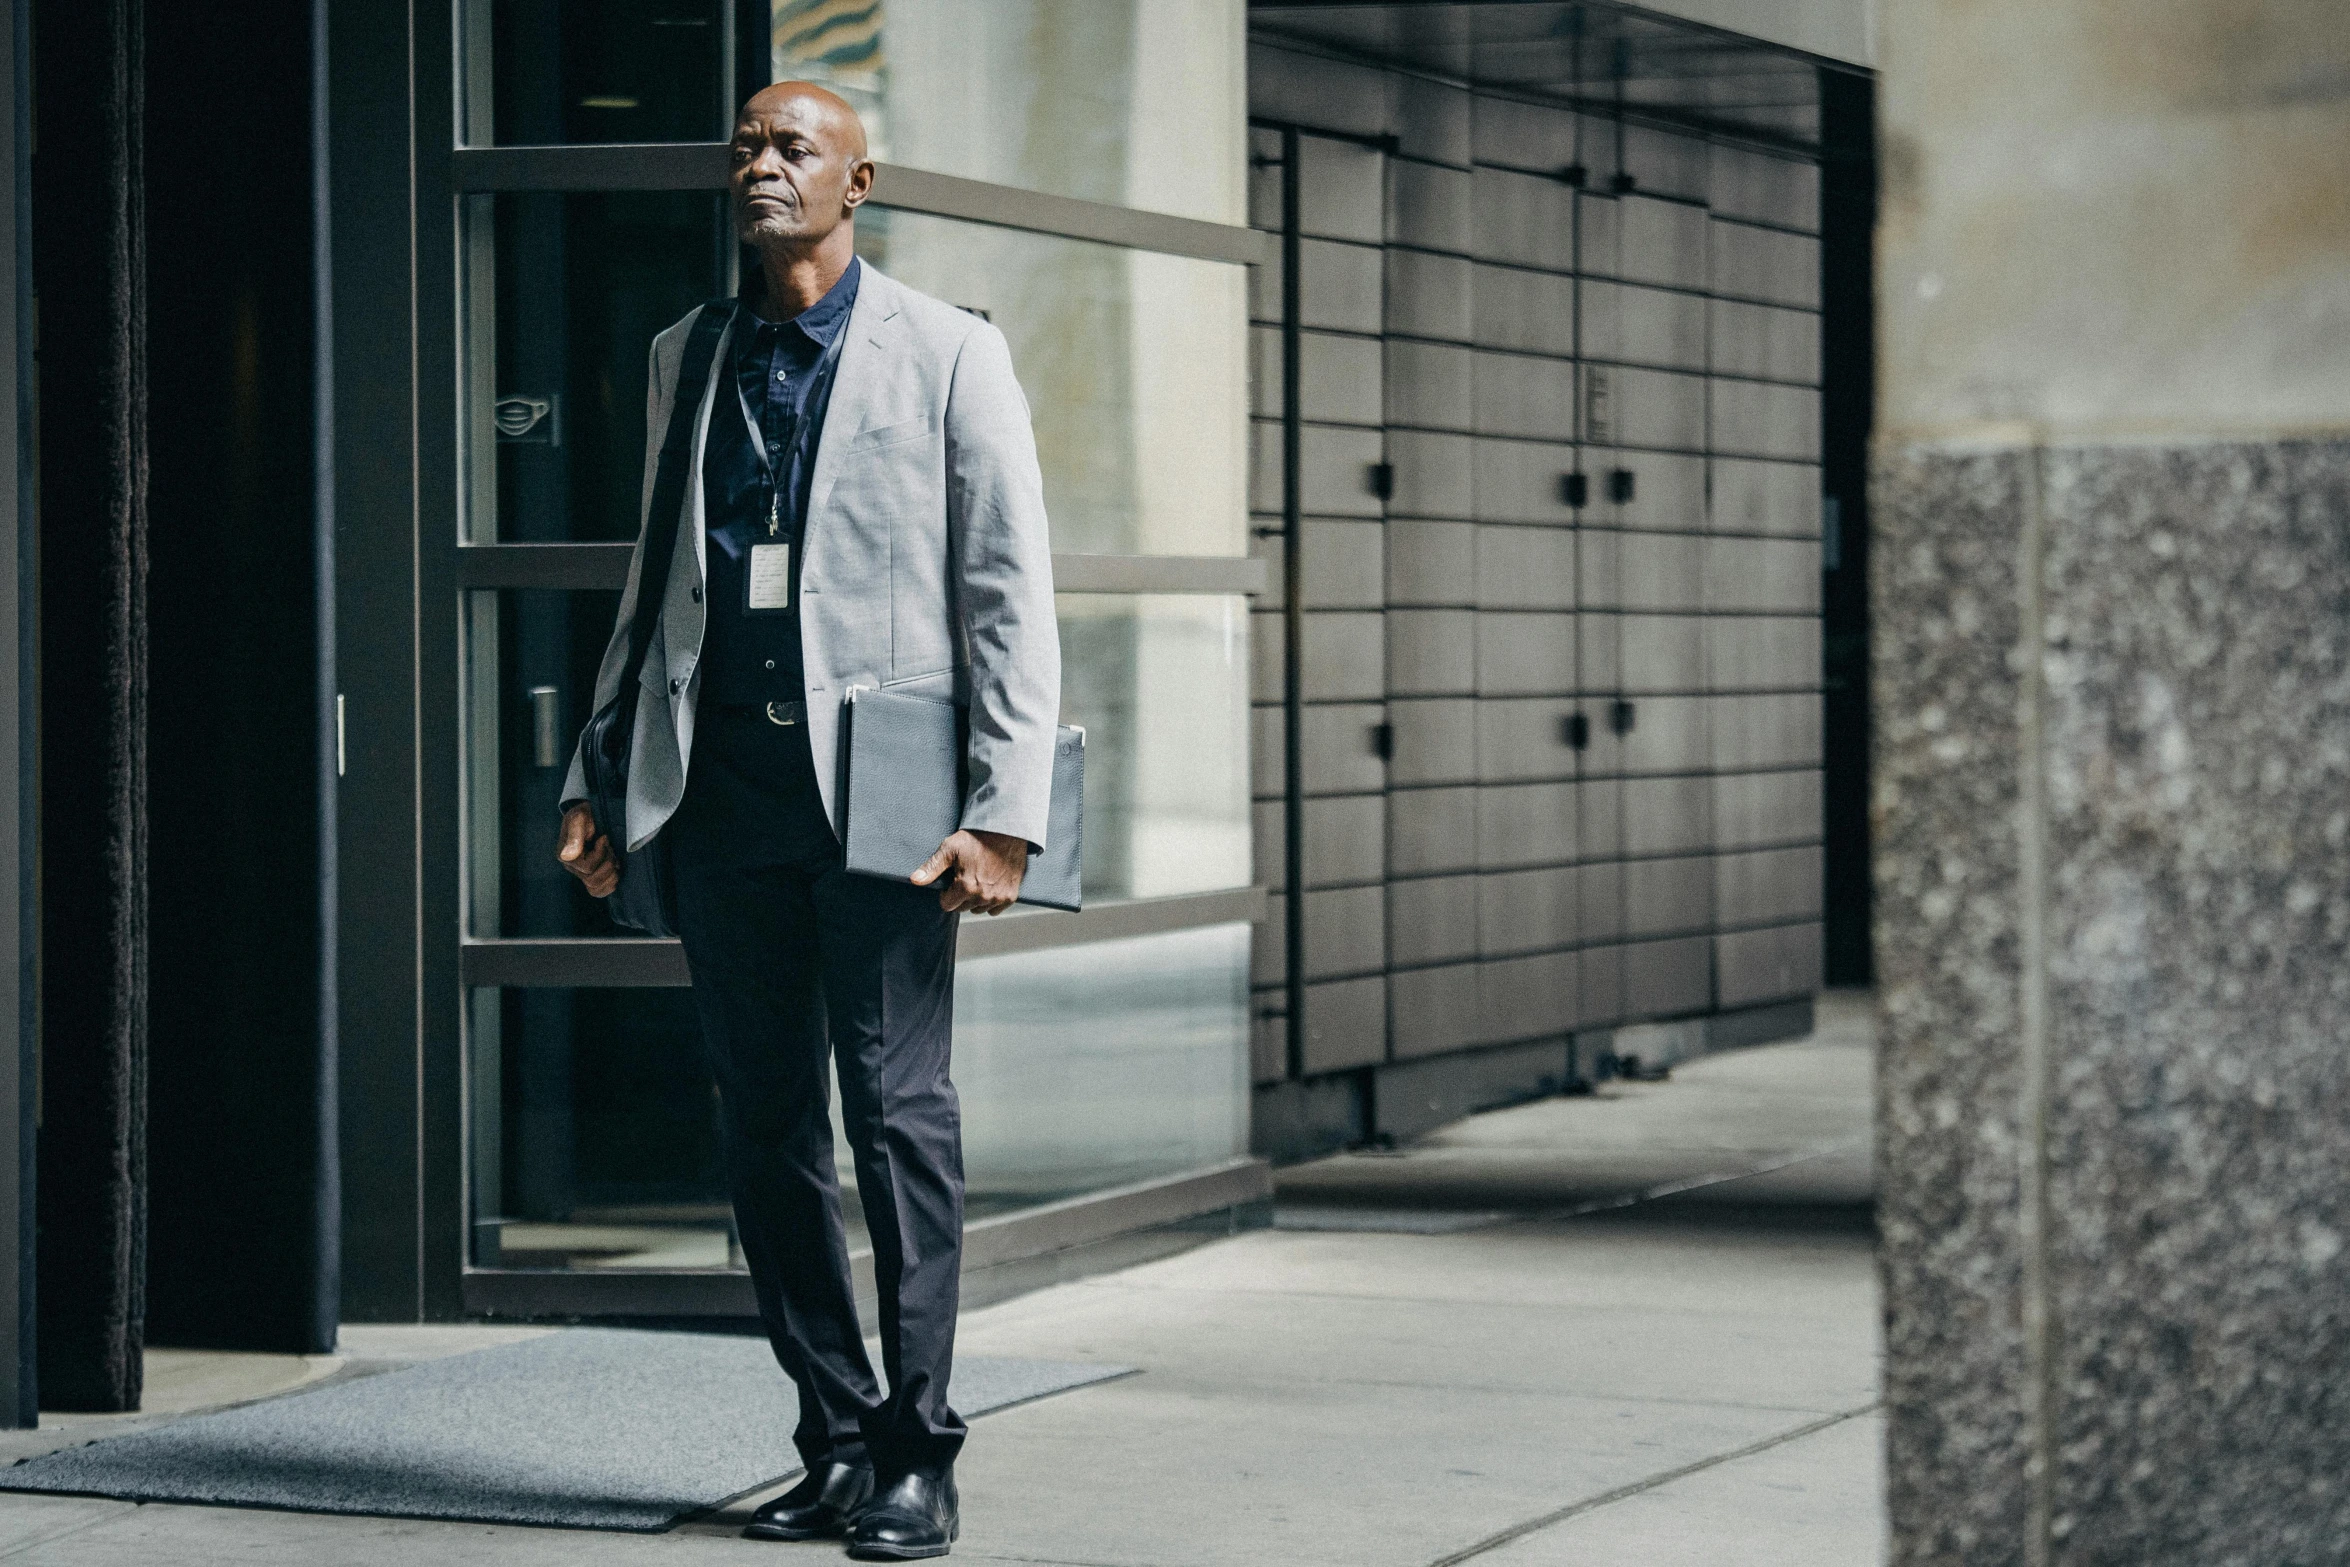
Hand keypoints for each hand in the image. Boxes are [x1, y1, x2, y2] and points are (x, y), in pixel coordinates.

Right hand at [556, 802, 618, 898]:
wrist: (589, 815)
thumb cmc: (583, 815)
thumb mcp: (579, 818)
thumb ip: (574, 835)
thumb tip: (568, 856)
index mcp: (566, 856)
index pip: (587, 868)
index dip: (600, 854)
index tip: (604, 838)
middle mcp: (571, 868)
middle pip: (593, 880)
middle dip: (607, 864)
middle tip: (611, 849)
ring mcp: (580, 873)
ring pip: (596, 888)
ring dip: (611, 874)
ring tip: (614, 858)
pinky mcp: (590, 875)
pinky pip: (598, 891)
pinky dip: (610, 885)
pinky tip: (615, 871)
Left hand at [911, 828, 1028, 914]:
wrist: (1005, 831)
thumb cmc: (977, 838)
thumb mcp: (950, 848)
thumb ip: (932, 867)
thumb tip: (915, 880)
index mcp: (966, 887)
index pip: (947, 905)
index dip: (946, 893)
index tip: (951, 881)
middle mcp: (983, 896)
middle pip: (963, 908)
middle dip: (960, 896)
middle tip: (964, 877)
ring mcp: (998, 897)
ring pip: (978, 909)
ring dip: (975, 900)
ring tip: (978, 880)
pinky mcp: (1010, 895)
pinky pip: (995, 909)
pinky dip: (991, 902)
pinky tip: (990, 886)